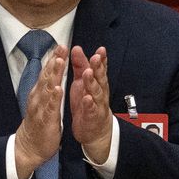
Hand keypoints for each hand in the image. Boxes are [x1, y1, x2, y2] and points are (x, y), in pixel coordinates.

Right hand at [14, 44, 67, 178]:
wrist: (28, 147)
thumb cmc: (38, 122)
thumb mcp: (43, 102)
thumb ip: (46, 87)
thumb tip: (50, 72)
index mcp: (40, 93)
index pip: (47, 73)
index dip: (54, 59)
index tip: (61, 45)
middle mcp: (38, 97)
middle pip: (46, 76)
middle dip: (54, 61)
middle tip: (61, 46)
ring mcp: (40, 108)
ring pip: (47, 89)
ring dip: (53, 74)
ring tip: (59, 61)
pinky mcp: (45, 120)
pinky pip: (50, 107)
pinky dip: (54, 98)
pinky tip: (58, 89)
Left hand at [70, 45, 113, 163]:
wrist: (94, 130)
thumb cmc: (88, 104)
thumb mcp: (82, 82)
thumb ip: (80, 65)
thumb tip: (77, 49)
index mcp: (96, 83)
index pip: (100, 68)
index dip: (101, 59)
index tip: (100, 50)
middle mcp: (99, 92)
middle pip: (100, 78)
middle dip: (98, 67)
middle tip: (95, 57)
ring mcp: (97, 105)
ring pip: (96, 92)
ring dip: (92, 82)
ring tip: (89, 73)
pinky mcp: (91, 117)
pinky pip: (91, 109)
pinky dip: (89, 104)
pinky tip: (87, 98)